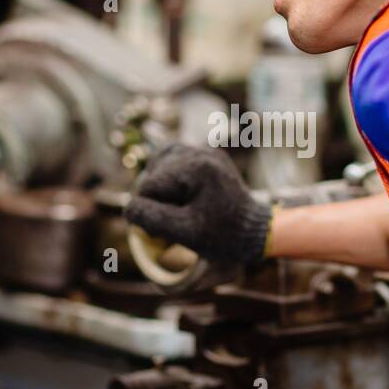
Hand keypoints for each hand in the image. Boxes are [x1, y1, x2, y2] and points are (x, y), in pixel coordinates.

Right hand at [123, 144, 273, 265]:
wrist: (258, 232)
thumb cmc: (224, 236)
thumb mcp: (185, 232)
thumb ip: (152, 218)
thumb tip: (129, 208)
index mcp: (196, 168)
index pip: (150, 186)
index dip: (149, 211)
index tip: (162, 231)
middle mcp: (201, 153)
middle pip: (154, 172)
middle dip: (156, 198)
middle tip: (170, 221)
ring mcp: (206, 153)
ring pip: (162, 162)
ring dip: (160, 186)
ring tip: (171, 207)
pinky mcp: (209, 159)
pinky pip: (177, 160)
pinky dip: (170, 177)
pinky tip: (175, 195)